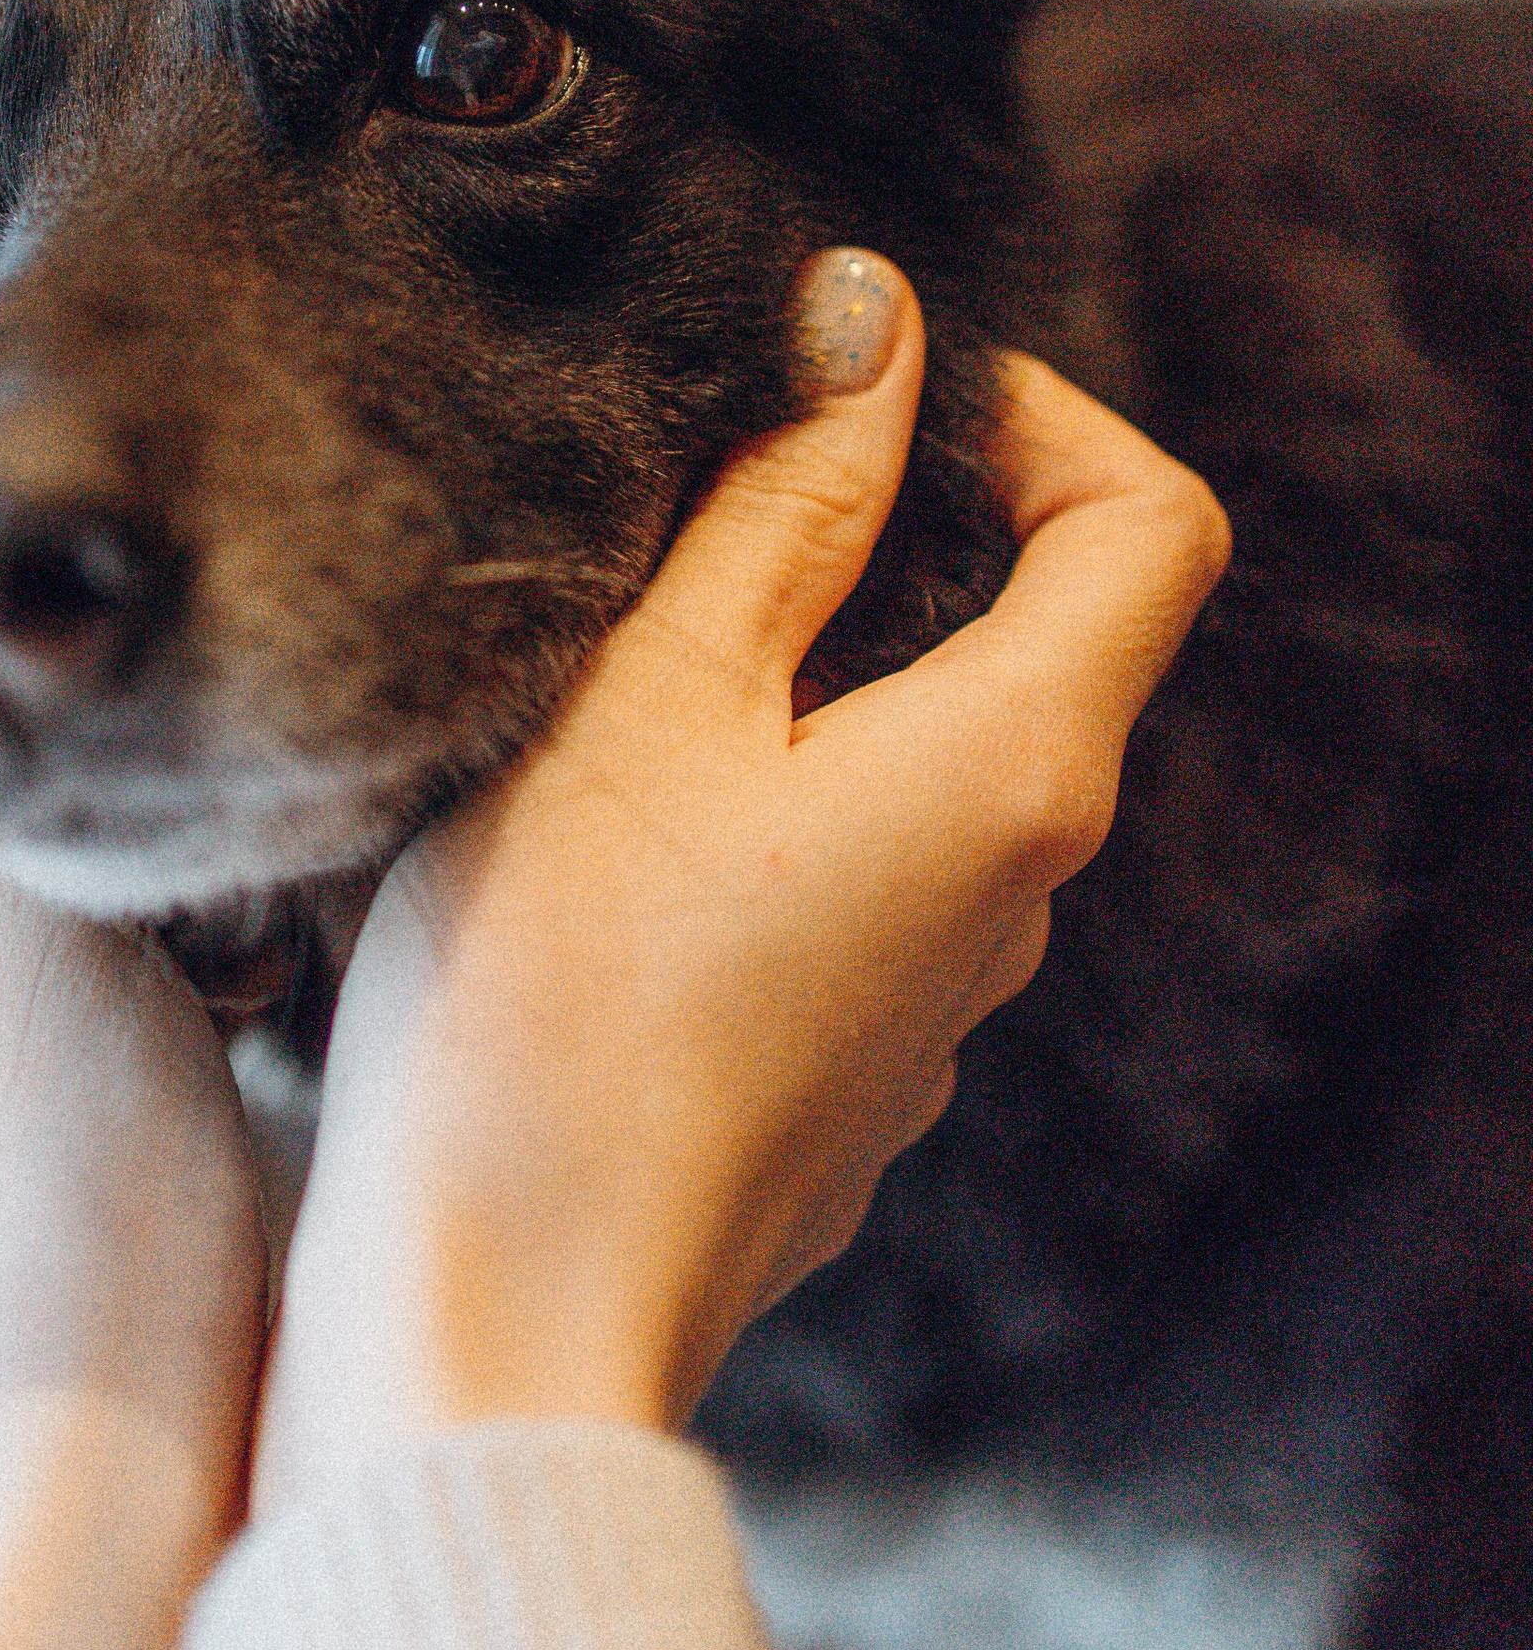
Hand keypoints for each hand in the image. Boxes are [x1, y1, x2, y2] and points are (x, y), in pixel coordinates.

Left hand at [0, 494, 268, 1649]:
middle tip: (127, 554)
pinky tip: (320, 861)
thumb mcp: (3, 913)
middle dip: (0, 662)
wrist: (103, 1513)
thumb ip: (16, 750)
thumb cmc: (20, 1206)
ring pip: (53, 855)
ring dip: (133, 780)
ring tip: (249, 681)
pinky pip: (164, 962)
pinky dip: (226, 897)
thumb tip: (45, 614)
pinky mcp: (119, 1142)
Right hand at [255, 255, 1230, 1500]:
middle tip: (694, 515)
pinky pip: (854, 892)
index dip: (1042, 418)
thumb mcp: (644, 695)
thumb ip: (778, 504)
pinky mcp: (845, 1081)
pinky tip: (599, 855)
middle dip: (894, 541)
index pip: (1155, 525)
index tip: (868, 404)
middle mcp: (1019, 894)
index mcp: (1011, 768)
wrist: (494, 1321)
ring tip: (610, 689)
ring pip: (927, 772)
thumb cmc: (551, 996)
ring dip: (807, 690)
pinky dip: (766, 820)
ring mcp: (940, 1008)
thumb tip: (879, 327)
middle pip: (1038, 644)